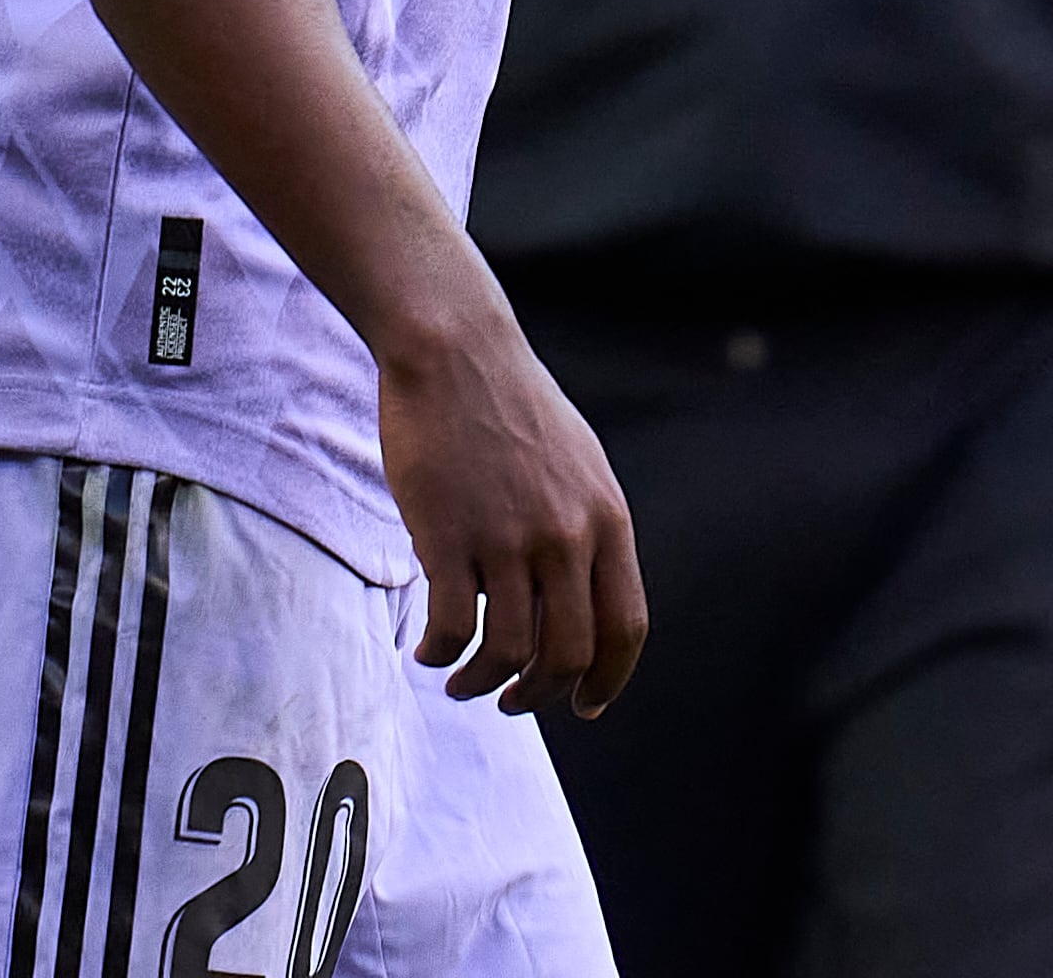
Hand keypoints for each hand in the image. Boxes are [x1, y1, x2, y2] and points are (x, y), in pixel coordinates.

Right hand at [380, 289, 647, 719]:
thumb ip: (585, 531)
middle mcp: (566, 536)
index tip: (584, 703)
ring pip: (509, 651)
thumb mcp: (578, 464)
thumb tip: (575, 603)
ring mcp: (509, 537)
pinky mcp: (449, 534)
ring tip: (461, 681)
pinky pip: (452, 626)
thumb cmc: (510, 403)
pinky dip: (440, 653)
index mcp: (606, 520)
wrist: (454, 348)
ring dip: (482, 683)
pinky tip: (427, 650)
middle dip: (539, 693)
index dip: (608, 680)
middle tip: (510, 699)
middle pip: (569, 654)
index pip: (625, 628)